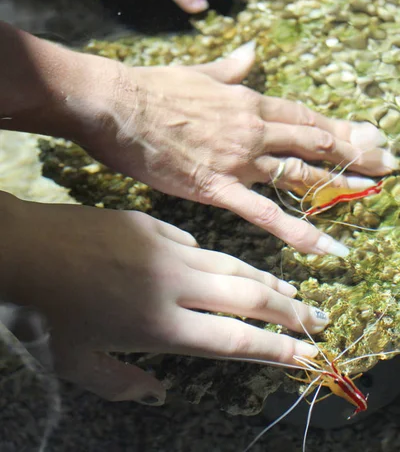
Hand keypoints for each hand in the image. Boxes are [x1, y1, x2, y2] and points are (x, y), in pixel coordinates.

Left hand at [13, 199, 325, 403]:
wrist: (27, 248)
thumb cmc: (47, 313)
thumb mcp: (77, 363)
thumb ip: (123, 383)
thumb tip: (156, 392)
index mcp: (160, 325)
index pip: (235, 341)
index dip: (278, 349)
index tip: (308, 354)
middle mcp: (174, 285)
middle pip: (248, 296)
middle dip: (289, 310)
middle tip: (317, 317)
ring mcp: (166, 249)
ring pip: (230, 264)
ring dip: (264, 279)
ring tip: (288, 290)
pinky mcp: (153, 224)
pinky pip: (195, 245)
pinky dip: (213, 261)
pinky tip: (217, 267)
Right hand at [79, 41, 394, 258]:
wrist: (116, 103)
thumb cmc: (153, 87)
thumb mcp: (198, 72)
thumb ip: (230, 68)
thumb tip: (252, 52)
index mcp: (248, 103)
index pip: (305, 116)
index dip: (339, 126)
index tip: (368, 133)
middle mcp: (252, 130)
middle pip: (312, 142)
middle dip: (353, 152)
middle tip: (387, 162)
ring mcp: (238, 160)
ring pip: (298, 173)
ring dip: (338, 183)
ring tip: (373, 191)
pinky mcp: (216, 187)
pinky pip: (264, 212)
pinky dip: (298, 230)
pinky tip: (327, 246)